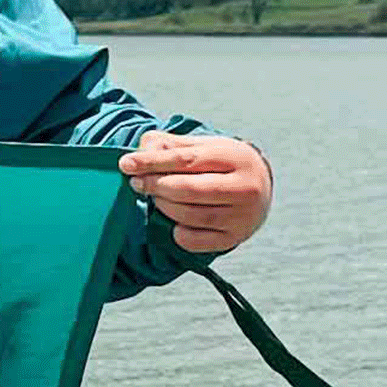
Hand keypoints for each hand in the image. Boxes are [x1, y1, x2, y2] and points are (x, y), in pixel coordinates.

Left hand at [120, 131, 272, 255]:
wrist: (260, 187)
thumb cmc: (223, 164)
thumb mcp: (204, 146)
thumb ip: (172, 144)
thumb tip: (143, 149)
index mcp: (236, 158)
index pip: (186, 159)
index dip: (152, 162)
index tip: (126, 164)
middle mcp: (245, 188)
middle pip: (188, 189)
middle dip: (155, 186)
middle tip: (136, 183)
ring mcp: (242, 216)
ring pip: (190, 215)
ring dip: (164, 207)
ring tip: (156, 197)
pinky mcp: (234, 238)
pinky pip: (196, 241)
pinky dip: (178, 233)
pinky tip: (174, 222)